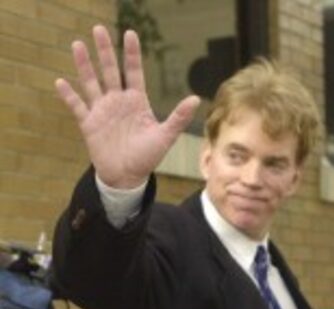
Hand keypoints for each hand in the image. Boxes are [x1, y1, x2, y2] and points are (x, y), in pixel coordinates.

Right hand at [55, 25, 200, 188]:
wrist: (127, 178)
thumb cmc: (147, 158)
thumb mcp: (165, 137)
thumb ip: (178, 118)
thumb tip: (195, 99)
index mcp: (136, 101)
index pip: (133, 72)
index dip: (132, 54)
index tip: (130, 34)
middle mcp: (118, 102)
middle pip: (110, 71)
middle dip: (105, 51)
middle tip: (98, 29)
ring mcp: (102, 111)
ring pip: (91, 83)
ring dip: (84, 65)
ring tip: (78, 45)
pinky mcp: (89, 124)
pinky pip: (77, 106)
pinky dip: (69, 95)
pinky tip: (61, 82)